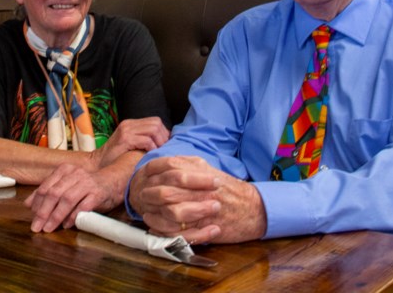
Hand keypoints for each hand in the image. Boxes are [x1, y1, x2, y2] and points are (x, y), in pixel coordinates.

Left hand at [25, 164, 118, 232]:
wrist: (114, 181)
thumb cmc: (87, 185)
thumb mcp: (66, 185)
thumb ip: (48, 192)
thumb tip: (28, 204)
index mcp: (64, 170)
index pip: (46, 187)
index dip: (37, 203)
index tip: (32, 217)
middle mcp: (75, 175)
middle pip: (54, 193)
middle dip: (43, 212)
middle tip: (37, 226)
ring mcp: (87, 183)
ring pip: (67, 199)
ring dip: (56, 215)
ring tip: (49, 228)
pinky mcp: (98, 194)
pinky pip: (83, 206)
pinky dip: (73, 216)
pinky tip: (67, 225)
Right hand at [92, 117, 169, 168]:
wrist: (96, 164)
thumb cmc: (115, 159)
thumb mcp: (131, 146)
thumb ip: (143, 140)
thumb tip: (165, 143)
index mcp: (131, 124)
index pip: (155, 121)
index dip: (164, 133)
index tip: (166, 146)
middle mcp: (128, 124)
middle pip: (156, 123)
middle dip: (164, 137)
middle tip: (163, 150)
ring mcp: (126, 130)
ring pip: (153, 129)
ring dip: (159, 142)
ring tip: (157, 152)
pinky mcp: (125, 139)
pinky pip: (146, 140)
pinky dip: (152, 147)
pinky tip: (149, 155)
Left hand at [129, 155, 265, 244]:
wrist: (252, 208)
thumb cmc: (228, 188)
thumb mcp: (207, 169)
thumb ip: (186, 164)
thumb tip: (165, 161)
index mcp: (198, 170)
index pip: (166, 169)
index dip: (150, 174)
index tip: (142, 178)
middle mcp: (198, 188)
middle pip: (164, 190)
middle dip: (148, 195)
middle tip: (140, 197)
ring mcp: (201, 209)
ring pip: (168, 211)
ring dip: (154, 213)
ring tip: (147, 213)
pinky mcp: (203, 227)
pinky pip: (177, 231)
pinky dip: (163, 230)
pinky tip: (155, 227)